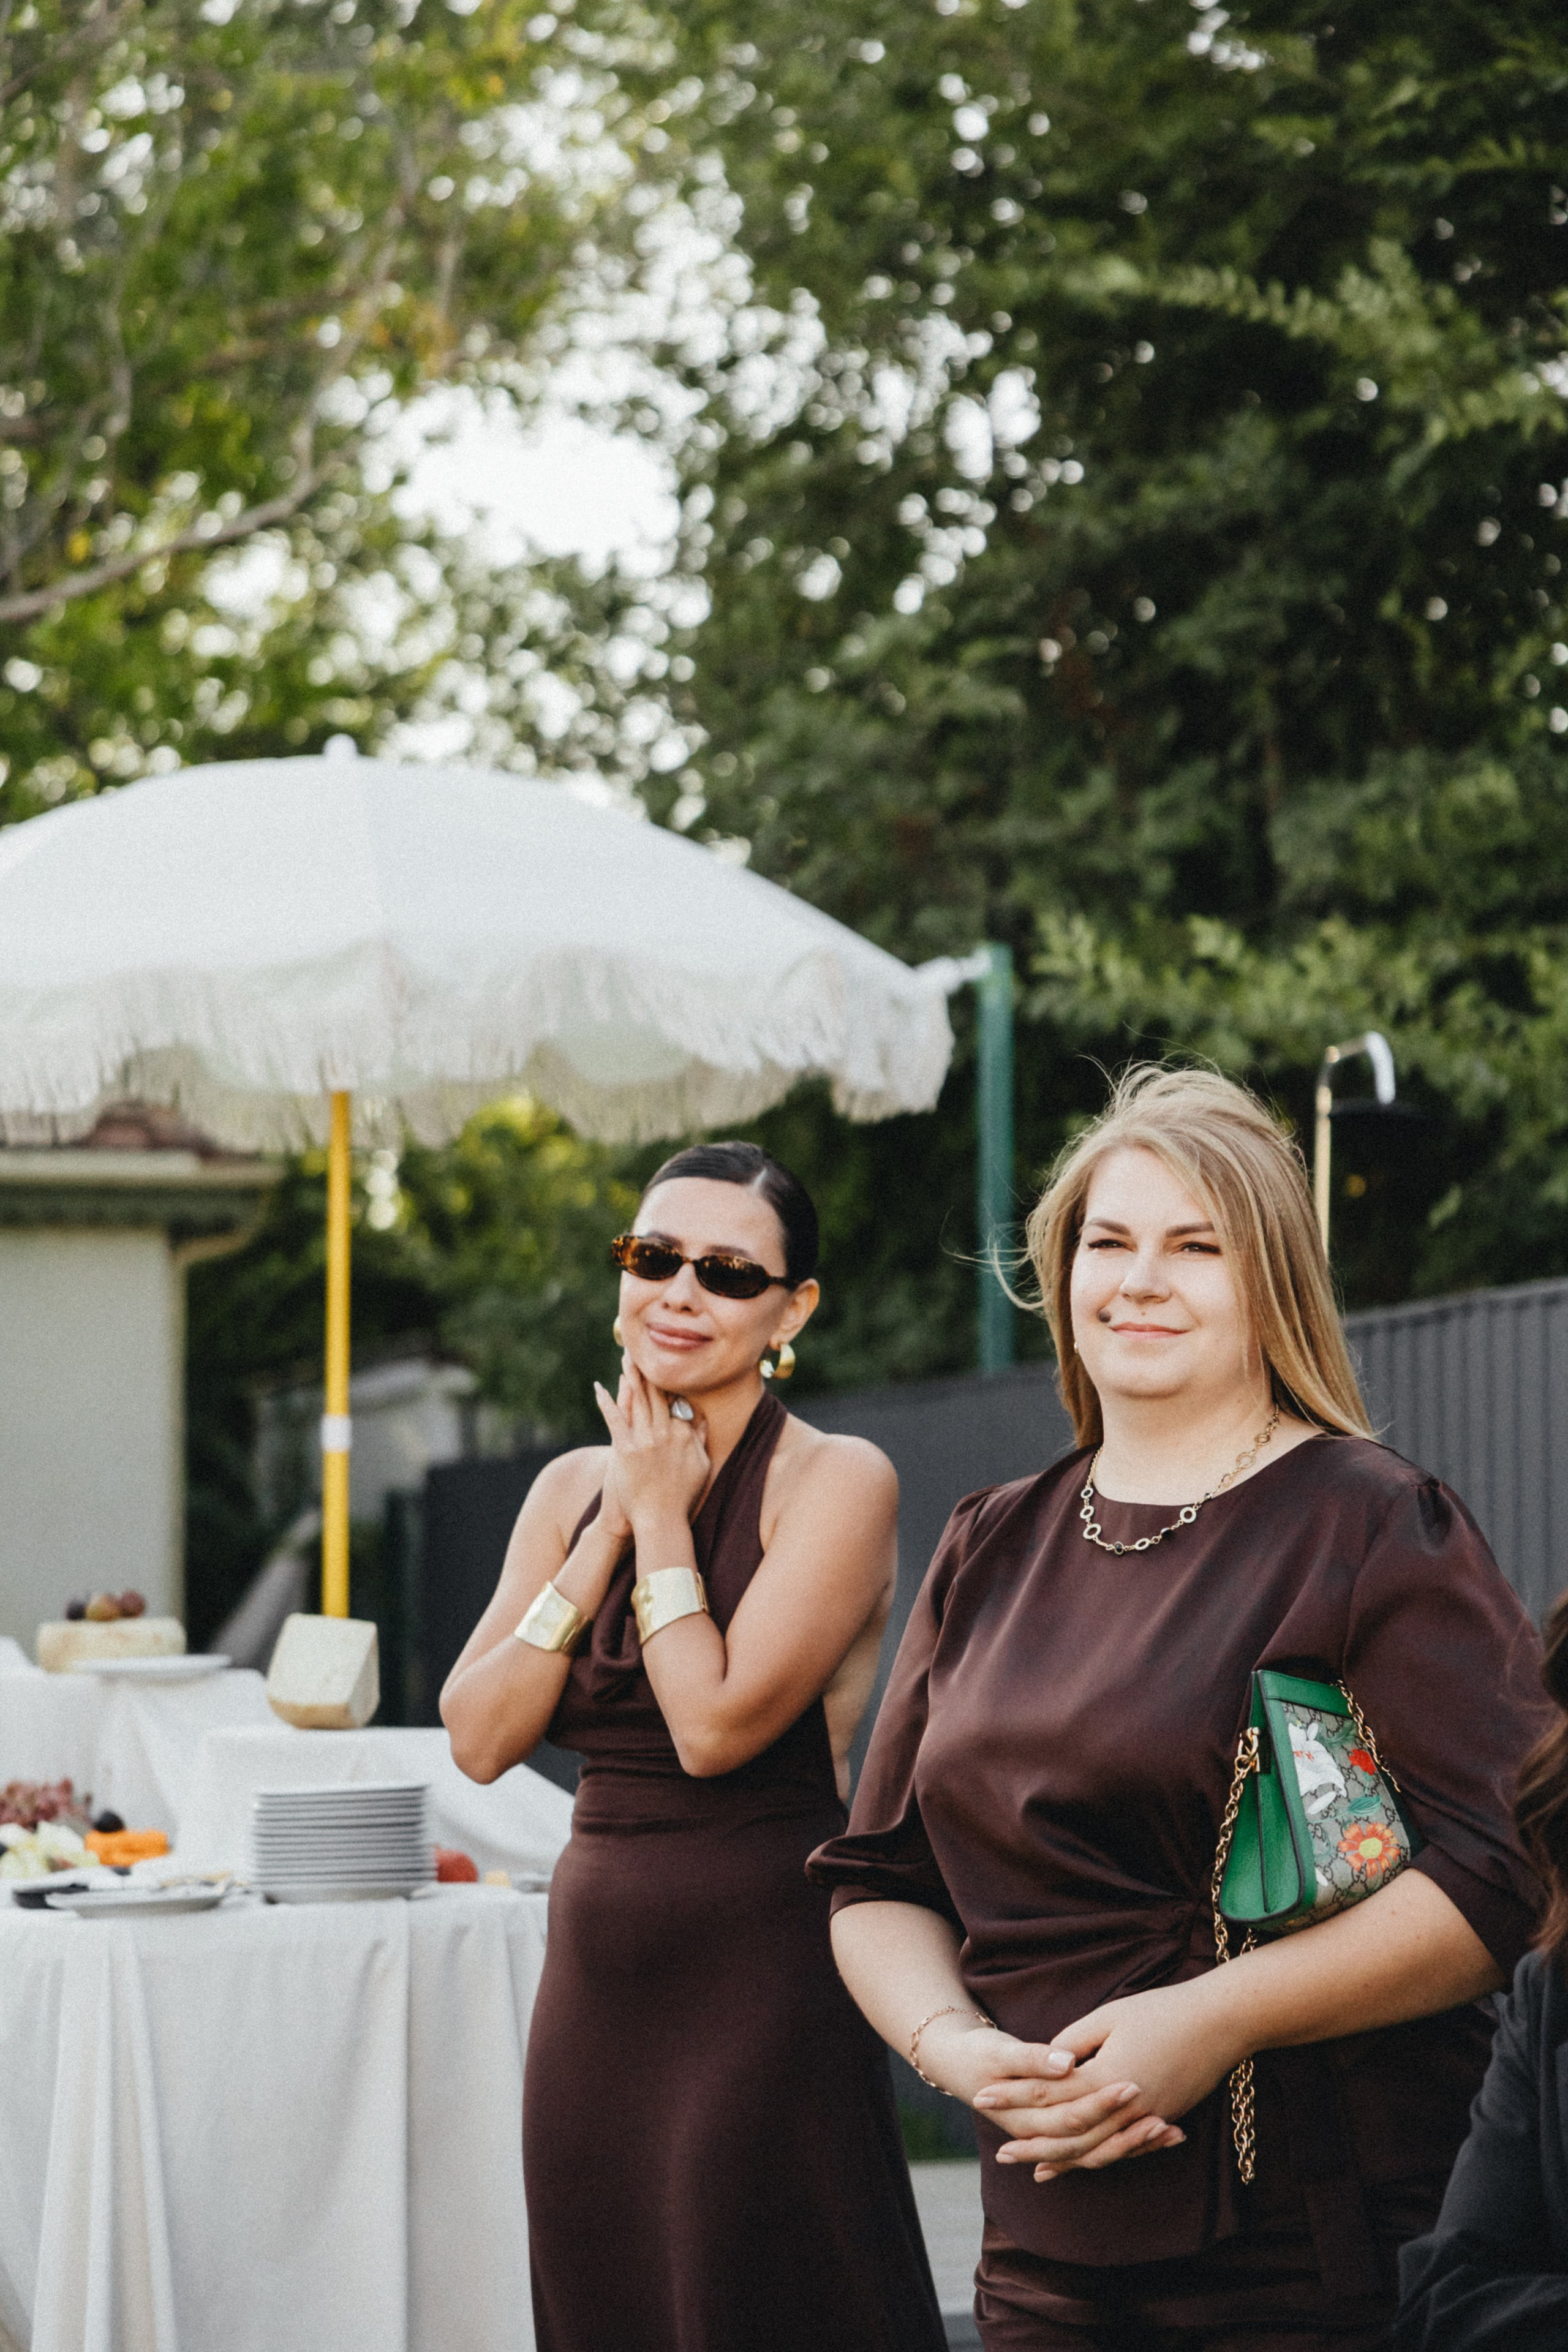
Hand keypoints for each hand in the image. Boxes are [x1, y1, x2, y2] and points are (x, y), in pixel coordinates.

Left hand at [593, 1359, 709, 1531]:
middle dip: (648, 1370)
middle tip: (640, 1349)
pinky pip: (614, 1419)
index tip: (663, 1363)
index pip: (675, 1400)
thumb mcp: (702, 1466)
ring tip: (626, 1358)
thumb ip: (701, 1439)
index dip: (668, 1380)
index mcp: (683, 1434)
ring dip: (630, 1377)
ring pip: (637, 1400)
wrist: (661, 1521)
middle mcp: (664, 1432)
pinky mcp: (624, 1449)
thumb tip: (701, 1418)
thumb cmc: (683, 1498)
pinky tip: (599, 1387)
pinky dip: (606, 1402)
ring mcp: (644, 1440)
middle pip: (655, 1394)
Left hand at [975, 1980, 1236, 2180]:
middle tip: (1001, 2152)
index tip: (983, 2095)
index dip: (1013, 2095)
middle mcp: (1124, 2108)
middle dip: (1033, 2143)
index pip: (1047, 2093)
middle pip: (1069, 2134)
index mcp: (1104, 2077)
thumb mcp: (1110, 2017)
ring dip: (1065, 2161)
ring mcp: (1147, 2119)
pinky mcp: (1163, 2119)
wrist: (1219, 2023)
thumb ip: (1073, 2042)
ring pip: (1097, 2150)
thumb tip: (1048, 2064)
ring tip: (1036, 2169)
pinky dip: (1101, 2158)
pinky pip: (1124, 2149)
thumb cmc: (1161, 2011)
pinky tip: (1087, 2162)